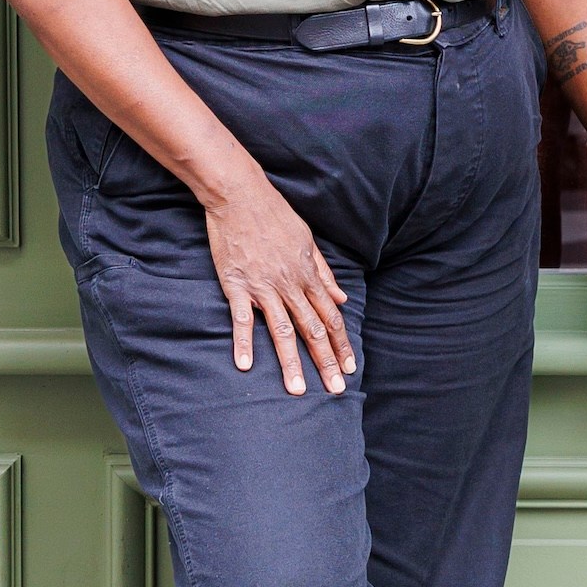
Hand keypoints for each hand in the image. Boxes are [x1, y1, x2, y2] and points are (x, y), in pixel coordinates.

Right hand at [204, 164, 355, 396]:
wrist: (241, 196)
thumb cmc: (275, 216)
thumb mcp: (307, 241)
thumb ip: (324, 274)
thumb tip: (341, 299)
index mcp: (308, 275)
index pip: (331, 317)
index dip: (341, 344)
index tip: (349, 368)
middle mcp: (290, 285)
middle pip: (313, 330)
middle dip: (325, 362)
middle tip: (335, 390)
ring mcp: (264, 287)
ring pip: (282, 331)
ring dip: (291, 362)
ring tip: (298, 390)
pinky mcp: (237, 285)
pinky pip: (242, 318)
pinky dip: (244, 343)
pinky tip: (245, 366)